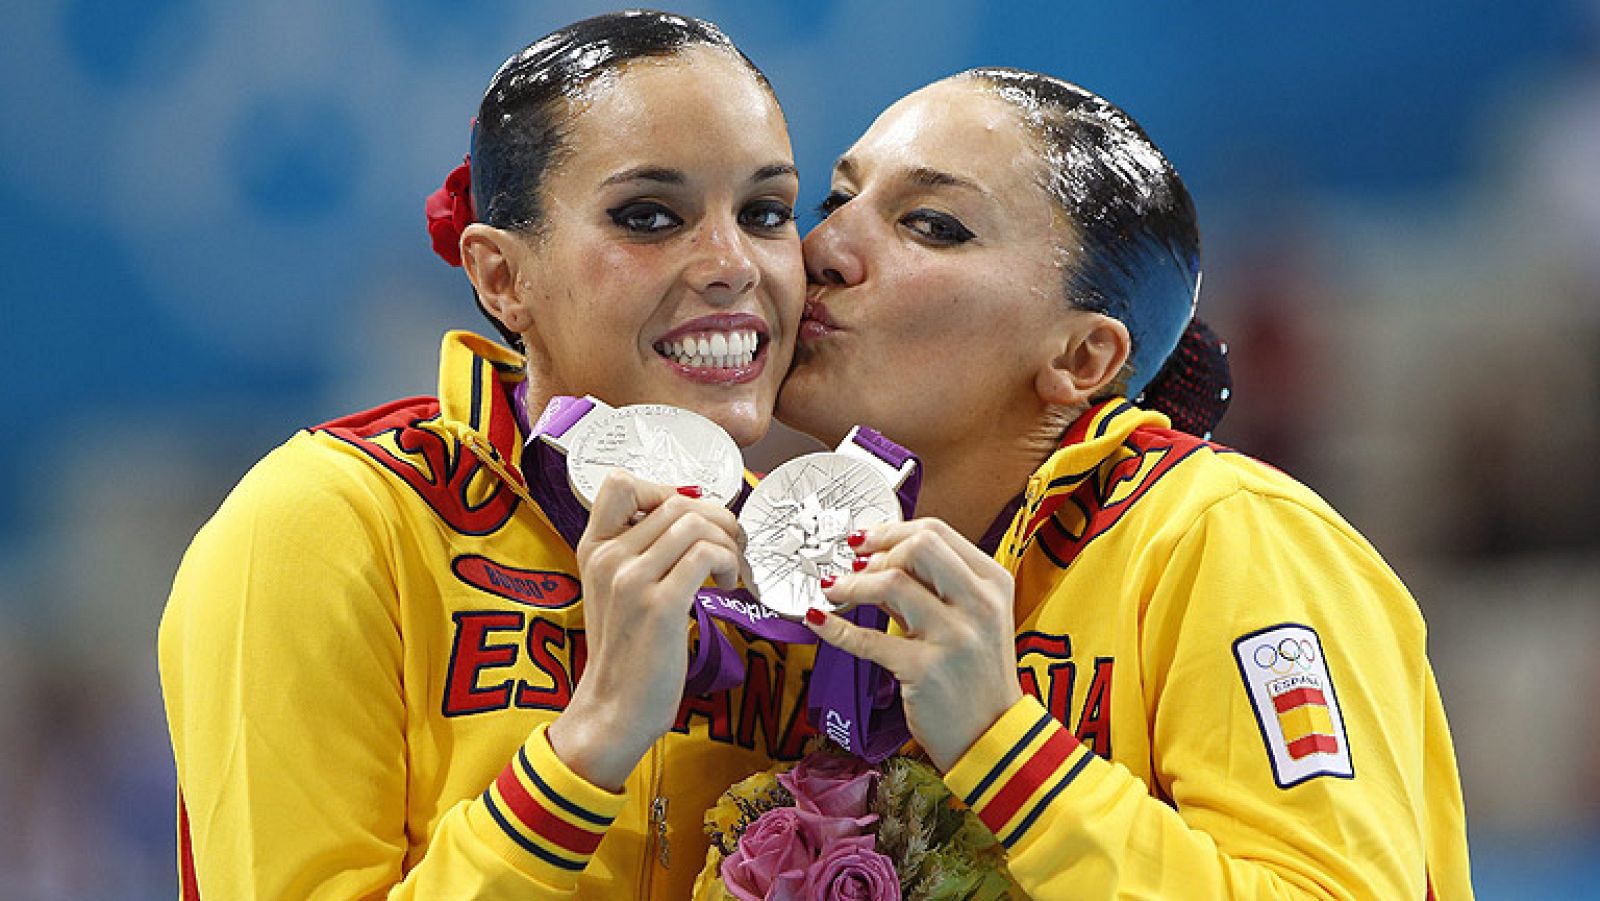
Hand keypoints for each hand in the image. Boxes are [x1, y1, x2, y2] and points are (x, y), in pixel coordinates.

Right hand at [547, 470, 747, 789]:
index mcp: (594, 548)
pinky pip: (707, 554)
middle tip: (730, 548)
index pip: (620, 482)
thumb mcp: (616, 592)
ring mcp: (631, 580)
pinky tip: (726, 587)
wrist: (614, 711)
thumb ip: (639, 551)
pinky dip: (728, 563)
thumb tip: (689, 508)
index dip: (667, 490)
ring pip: (696, 522)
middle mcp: (608, 557)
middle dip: (718, 518)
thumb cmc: (627, 653)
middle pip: (677, 501)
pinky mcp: (659, 605)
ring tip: (729, 571)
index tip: (691, 522)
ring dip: (728, 541)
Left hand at [806, 519, 1022, 771]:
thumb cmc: (978, 678)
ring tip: (834, 590)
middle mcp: (979, 604)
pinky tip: (820, 620)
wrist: (993, 737)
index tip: (865, 540)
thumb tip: (876, 563)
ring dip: (852, 583)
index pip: (937, 532)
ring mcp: (954, 637)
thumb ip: (932, 590)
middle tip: (853, 566)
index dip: (891, 530)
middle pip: (919, 546)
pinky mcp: (926, 670)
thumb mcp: (971, 621)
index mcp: (993, 583)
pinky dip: (836, 627)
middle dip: (876, 552)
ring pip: (892, 584)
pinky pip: (868, 640)